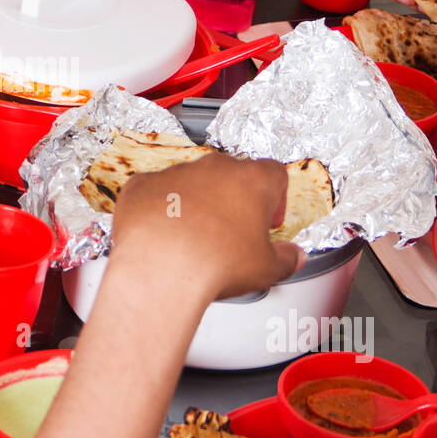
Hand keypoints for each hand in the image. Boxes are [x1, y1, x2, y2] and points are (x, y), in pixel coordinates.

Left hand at [108, 154, 303, 302]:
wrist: (159, 267)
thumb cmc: (214, 263)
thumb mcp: (267, 269)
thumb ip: (286, 258)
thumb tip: (293, 257)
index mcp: (252, 180)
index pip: (274, 174)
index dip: (276, 197)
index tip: (269, 219)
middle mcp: (214, 168)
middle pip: (232, 175)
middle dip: (235, 200)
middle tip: (234, 231)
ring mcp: (176, 172)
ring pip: (192, 181)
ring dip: (197, 203)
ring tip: (196, 238)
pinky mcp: (143, 184)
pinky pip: (156, 191)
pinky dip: (160, 207)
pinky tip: (163, 233)